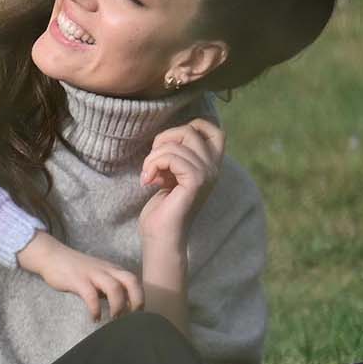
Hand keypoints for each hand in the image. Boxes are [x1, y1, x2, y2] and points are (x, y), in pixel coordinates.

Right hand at [17, 230, 144, 320]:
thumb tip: (124, 307)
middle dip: (136, 300)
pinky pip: (91, 295)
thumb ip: (110, 289)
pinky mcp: (78, 280)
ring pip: (114, 287)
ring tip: (114, 319)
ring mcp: (93, 274)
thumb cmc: (76, 270)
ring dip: (118, 306)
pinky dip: (95, 309)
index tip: (138, 315)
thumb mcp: (98, 277)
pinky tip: (94, 318)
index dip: (140, 298)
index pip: (134, 281)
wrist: (52, 256)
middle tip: (132, 318)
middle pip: (131, 281)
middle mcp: (107, 270)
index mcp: (113, 270)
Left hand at [138, 119, 223, 246]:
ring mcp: (207, 174)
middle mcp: (214, 168)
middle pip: (191, 130)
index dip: (192, 127)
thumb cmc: (163, 208)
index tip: (169, 145)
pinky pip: (171, 157)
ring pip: (176, 144)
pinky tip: (148, 180)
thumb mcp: (171, 173)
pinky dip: (153, 164)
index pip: (214, 130)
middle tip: (153, 161)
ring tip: (148, 174)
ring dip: (153, 156)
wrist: (162, 236)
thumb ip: (177, 155)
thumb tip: (169, 136)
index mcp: (210, 165)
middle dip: (164, 139)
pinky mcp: (196, 181)